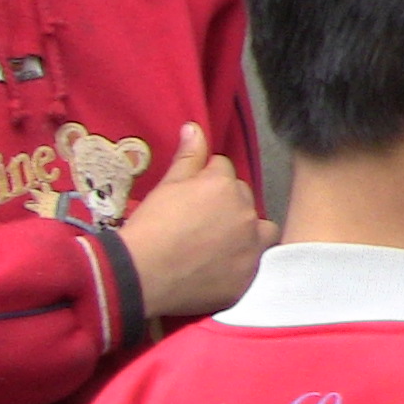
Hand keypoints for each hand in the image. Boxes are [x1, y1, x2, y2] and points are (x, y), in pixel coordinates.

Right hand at [116, 124, 274, 318]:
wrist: (142, 275)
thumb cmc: (151, 227)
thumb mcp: (167, 187)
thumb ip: (188, 157)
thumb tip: (195, 128)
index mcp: (225, 186)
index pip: (223, 169)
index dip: (205, 180)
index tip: (190, 197)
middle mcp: (246, 213)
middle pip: (243, 198)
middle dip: (227, 203)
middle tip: (200, 221)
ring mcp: (252, 246)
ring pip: (261, 229)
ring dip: (246, 231)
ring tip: (218, 243)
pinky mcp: (250, 275)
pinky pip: (255, 262)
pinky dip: (242, 261)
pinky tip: (220, 266)